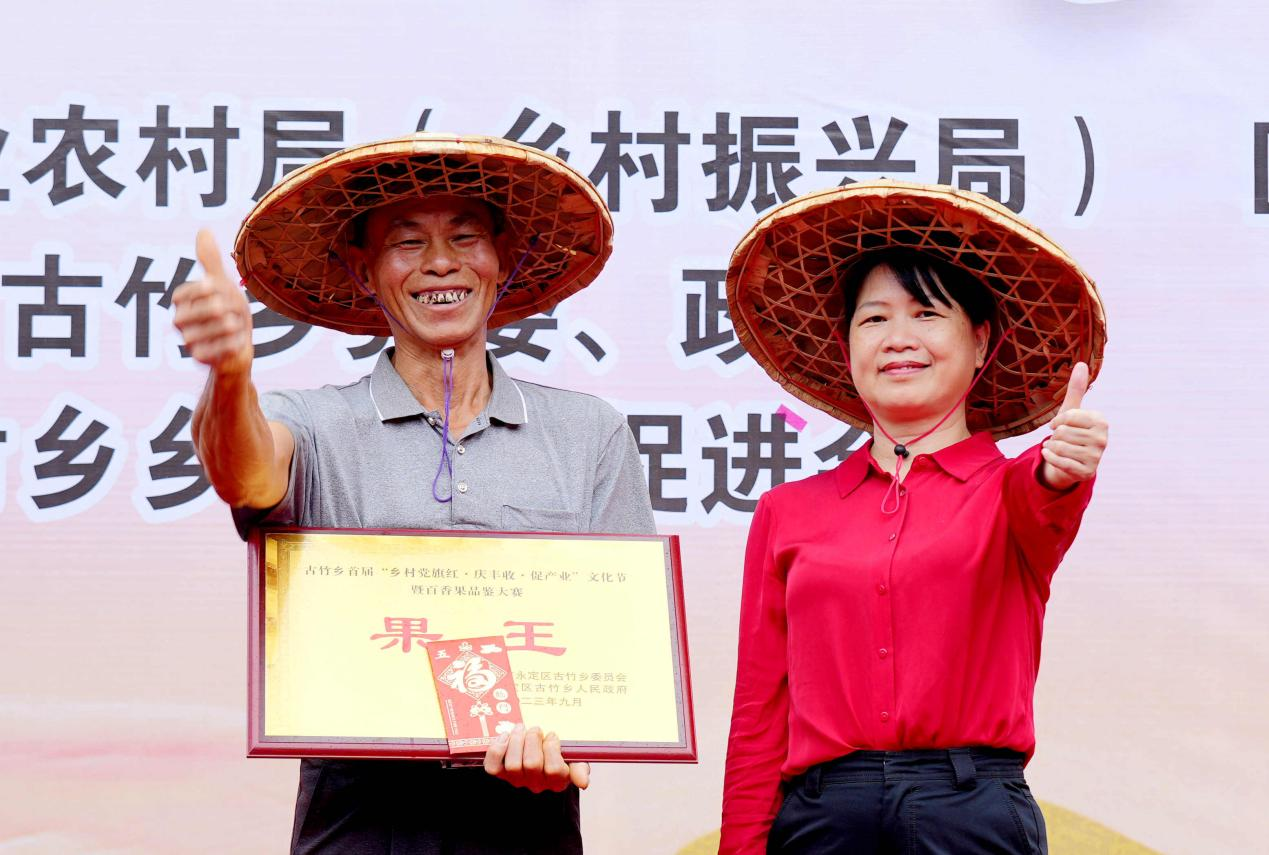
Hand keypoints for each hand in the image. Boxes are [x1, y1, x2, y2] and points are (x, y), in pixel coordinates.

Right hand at [172, 229, 253, 375]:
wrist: (237, 347)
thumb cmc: (228, 312)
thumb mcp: (222, 284)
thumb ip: (211, 260)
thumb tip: (203, 230)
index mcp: (181, 298)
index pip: (203, 288)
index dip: (221, 292)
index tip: (225, 296)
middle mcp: (178, 320)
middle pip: (211, 308)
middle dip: (231, 311)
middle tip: (235, 315)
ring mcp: (187, 341)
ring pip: (218, 328)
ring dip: (234, 328)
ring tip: (236, 329)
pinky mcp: (199, 359)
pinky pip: (222, 348)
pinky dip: (235, 344)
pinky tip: (237, 343)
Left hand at [483, 724, 589, 792]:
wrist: (541, 748)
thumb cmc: (560, 752)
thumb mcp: (575, 757)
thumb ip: (580, 767)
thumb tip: (583, 783)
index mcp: (558, 780)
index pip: (555, 770)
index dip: (552, 748)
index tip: (552, 734)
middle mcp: (537, 784)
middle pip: (532, 765)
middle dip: (533, 740)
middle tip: (536, 728)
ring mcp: (517, 780)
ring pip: (513, 765)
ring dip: (516, 741)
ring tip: (521, 729)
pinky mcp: (501, 774)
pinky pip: (493, 767)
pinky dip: (497, 749)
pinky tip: (506, 737)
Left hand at [1040, 362, 1107, 489]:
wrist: (1072, 461)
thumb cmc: (1071, 433)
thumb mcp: (1072, 411)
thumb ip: (1076, 389)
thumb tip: (1081, 363)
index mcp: (1101, 421)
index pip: (1067, 416)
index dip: (1057, 421)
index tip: (1058, 425)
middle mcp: (1103, 439)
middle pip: (1062, 433)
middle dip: (1054, 436)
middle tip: (1060, 440)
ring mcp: (1096, 457)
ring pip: (1059, 447)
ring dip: (1051, 447)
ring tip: (1057, 448)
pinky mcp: (1087, 472)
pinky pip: (1059, 462)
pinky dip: (1049, 458)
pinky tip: (1051, 455)